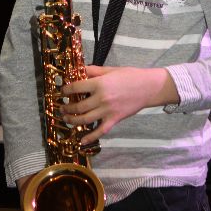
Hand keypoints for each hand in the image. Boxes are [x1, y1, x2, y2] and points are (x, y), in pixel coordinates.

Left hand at [60, 65, 178, 144]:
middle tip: (62, 108)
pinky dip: (90, 138)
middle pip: (78, 107)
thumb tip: (80, 71)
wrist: (148, 87)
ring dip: (73, 121)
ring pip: (85, 120)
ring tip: (67, 119)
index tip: (62, 91)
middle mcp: (101, 99)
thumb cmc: (130, 75)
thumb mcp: (110, 69)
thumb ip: (94, 71)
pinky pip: (100, 131)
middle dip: (67, 108)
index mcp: (99, 84)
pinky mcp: (114, 120)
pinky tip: (82, 141)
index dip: (66, 90)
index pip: (76, 88)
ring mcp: (107, 111)